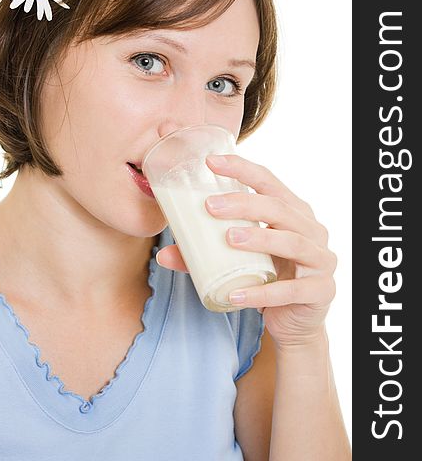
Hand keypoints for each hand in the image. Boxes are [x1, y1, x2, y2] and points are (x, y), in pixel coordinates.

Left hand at [156, 154, 337, 348]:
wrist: (296, 321)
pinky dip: (262, 293)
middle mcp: (311, 230)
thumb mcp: (239, 260)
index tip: (211, 162)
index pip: (269, 181)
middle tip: (210, 206)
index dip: (242, 169)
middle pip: (279, 208)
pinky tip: (236, 296)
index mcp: (293, 212)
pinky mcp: (320, 291)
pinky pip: (291, 290)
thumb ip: (204, 256)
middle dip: (244, 204)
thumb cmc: (268, 276)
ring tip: (228, 239)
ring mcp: (320, 260)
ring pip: (291, 242)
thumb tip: (163, 254)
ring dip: (259, 238)